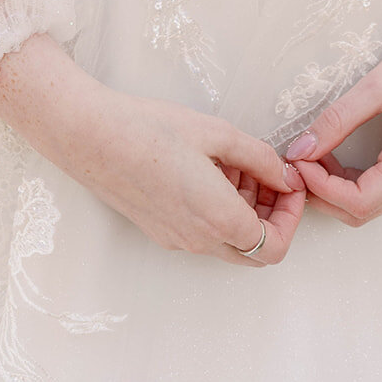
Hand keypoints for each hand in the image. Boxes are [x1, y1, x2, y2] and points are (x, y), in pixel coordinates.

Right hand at [0, 31, 306, 264]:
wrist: (88, 136)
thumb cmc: (150, 130)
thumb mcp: (216, 133)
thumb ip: (260, 158)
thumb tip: (286, 175)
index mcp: (218, 219)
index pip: (274, 245)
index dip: (292, 216)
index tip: (289, 181)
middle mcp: (199, 240)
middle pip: (254, 251)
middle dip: (272, 215)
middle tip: (270, 174)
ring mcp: (176, 239)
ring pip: (229, 241)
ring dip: (245, 210)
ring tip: (235, 163)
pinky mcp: (159, 230)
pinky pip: (203, 232)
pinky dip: (219, 209)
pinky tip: (209, 169)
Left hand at [284, 0, 381, 225]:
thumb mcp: (381, 82)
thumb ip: (339, 118)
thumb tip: (301, 149)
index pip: (361, 201)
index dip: (321, 189)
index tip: (296, 161)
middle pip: (364, 210)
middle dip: (323, 194)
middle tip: (296, 161)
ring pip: (373, 201)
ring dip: (335, 187)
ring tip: (309, 154)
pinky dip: (352, 178)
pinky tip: (333, 152)